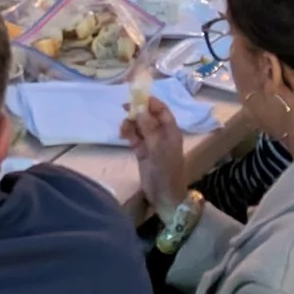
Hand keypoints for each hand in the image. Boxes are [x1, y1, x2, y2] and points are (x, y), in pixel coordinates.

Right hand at [122, 96, 191, 220]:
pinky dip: (128, 134)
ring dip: (130, 123)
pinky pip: (134, 137)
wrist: (165, 197)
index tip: (135, 96)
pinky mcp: (142, 152)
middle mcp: (161, 134)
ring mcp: (151, 143)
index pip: (161, 110)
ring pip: (139, 126)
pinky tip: (122, 135)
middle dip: (137, 111)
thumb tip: (140, 108)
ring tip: (122, 129)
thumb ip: (149, 128)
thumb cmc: (166, 171)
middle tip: (123, 109)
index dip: (150, 102)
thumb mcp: (158, 148)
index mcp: (171, 131)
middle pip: (148, 116)